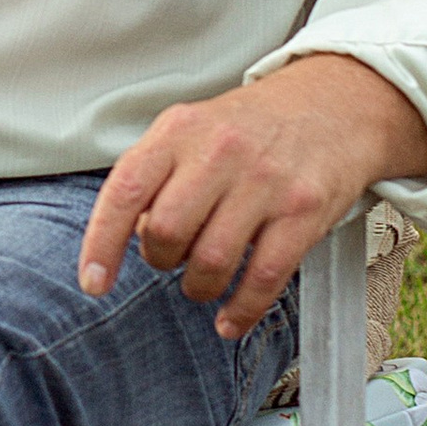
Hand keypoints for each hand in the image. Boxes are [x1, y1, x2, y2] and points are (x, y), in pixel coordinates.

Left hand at [77, 55, 426, 339]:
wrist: (333, 105)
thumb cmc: (249, 128)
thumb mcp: (191, 129)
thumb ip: (155, 174)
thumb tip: (125, 235)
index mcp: (179, 130)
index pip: (126, 191)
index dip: (101, 243)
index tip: (93, 282)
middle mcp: (220, 152)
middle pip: (166, 231)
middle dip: (159, 260)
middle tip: (170, 258)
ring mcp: (265, 182)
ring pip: (211, 261)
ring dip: (198, 287)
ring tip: (201, 282)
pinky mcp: (303, 212)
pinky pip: (263, 277)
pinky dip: (240, 310)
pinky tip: (229, 320)